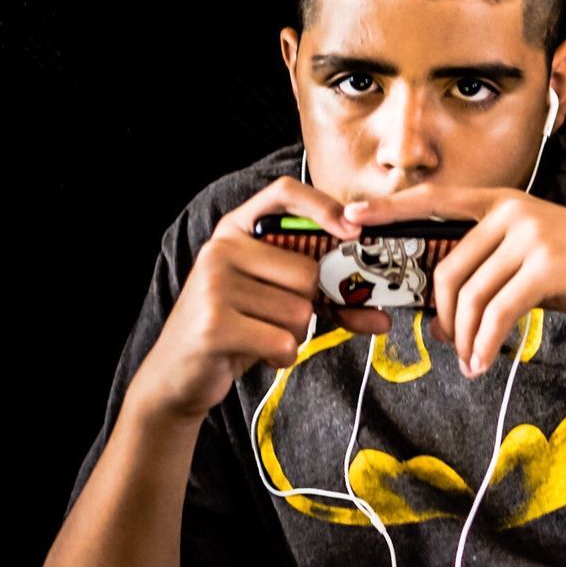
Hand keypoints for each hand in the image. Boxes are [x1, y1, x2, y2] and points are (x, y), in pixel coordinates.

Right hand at [127, 176, 392, 423]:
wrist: (180, 374)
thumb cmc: (239, 327)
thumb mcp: (278, 301)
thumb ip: (328, 298)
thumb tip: (385, 316)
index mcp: (236, 229)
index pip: (285, 192)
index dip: (323, 205)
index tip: (353, 230)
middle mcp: (221, 248)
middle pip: (308, 271)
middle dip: (310, 305)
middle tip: (280, 319)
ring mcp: (213, 284)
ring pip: (299, 310)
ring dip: (293, 334)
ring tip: (260, 334)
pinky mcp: (213, 323)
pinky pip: (284, 341)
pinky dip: (281, 355)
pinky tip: (255, 352)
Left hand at [341, 183, 565, 377]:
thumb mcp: (536, 258)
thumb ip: (492, 269)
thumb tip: (442, 313)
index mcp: (504, 201)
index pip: (435, 200)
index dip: (389, 208)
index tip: (351, 218)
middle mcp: (513, 210)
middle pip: (446, 265)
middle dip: (438, 313)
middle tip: (443, 343)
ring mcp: (531, 234)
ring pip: (468, 294)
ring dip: (462, 337)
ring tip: (470, 361)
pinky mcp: (549, 265)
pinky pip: (497, 313)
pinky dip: (483, 344)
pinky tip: (484, 362)